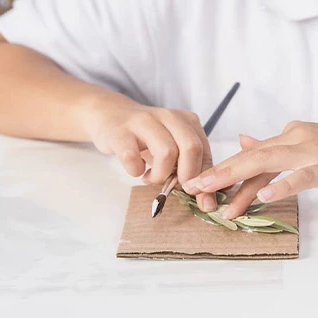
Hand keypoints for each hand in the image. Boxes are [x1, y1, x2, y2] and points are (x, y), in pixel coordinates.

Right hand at [83, 99, 217, 211]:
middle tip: (175, 187)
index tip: (203, 202)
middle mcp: (168, 116)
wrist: (110, 116)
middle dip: (187, 176)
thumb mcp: (173, 148)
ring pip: (166, 152)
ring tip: (151, 178)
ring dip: (160, 175)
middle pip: (191, 147)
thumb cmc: (146, 138)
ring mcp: (144, 121)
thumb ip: (191, 169)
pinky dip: (136, 170)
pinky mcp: (120, 132)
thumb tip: (208, 202)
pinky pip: (132, 157)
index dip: (205, 180)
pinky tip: (136, 169)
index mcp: (187, 121)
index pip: (205, 151)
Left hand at [182, 121, 317, 218]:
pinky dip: (281, 185)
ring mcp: (313, 149)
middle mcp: (296, 137)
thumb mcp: (310, 147)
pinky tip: (264, 197)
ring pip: (268, 162)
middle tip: (195, 189)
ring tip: (218, 197)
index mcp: (291, 134)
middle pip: (251, 157)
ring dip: (240, 181)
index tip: (200, 185)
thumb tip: (244, 141)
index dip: (225, 170)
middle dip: (220, 174)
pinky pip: (300, 176)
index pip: (252, 155)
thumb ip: (277, 148)